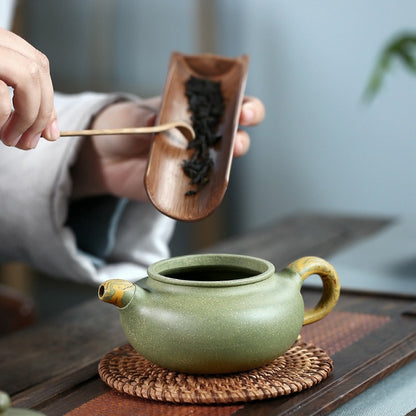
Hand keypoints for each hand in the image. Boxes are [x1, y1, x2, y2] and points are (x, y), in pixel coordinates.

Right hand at [0, 28, 58, 149]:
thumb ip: (23, 106)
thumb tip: (50, 133)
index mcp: (2, 44)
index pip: (39, 66)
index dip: (49, 101)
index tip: (49, 133)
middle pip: (38, 71)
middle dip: (42, 113)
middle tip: (30, 143)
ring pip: (28, 77)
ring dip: (27, 116)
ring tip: (12, 140)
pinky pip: (1, 91)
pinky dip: (3, 115)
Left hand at [71, 95, 264, 200]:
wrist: (103, 158)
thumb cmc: (119, 126)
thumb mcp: (127, 117)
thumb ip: (141, 118)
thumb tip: (156, 120)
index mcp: (191, 111)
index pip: (225, 104)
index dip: (241, 103)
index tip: (242, 106)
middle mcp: (200, 136)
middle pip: (234, 132)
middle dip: (243, 130)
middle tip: (240, 128)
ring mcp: (195, 162)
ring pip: (225, 162)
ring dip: (232, 158)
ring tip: (230, 153)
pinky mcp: (185, 185)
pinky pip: (203, 188)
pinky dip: (210, 189)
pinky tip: (209, 186)